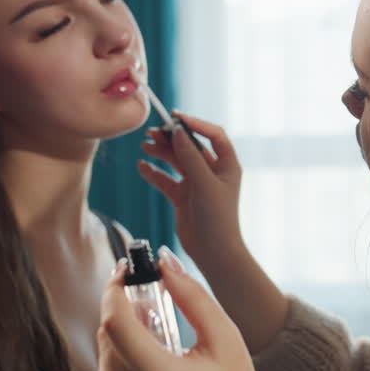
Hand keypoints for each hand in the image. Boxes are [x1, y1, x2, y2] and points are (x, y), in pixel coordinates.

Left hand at [96, 247, 269, 370]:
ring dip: (123, 343)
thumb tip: (163, 259)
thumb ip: (193, 295)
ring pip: (104, 361)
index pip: (116, 322)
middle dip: (124, 314)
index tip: (124, 271)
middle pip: (108, 339)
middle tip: (150, 305)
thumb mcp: (225, 339)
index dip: (115, 290)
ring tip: (158, 342)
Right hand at [137, 112, 245, 271]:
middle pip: (190, 146)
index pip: (213, 135)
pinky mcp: (182, 197)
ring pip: (176, 161)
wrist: (213, 252)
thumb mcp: (205, 184)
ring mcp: (196, 184)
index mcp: (227, 165)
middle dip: (172, 137)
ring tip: (145, 145)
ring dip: (161, 152)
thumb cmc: (218, 218)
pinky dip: (154, 172)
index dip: (195, 124)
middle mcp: (212, 172)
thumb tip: (178, 132)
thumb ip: (191, 157)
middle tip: (153, 132)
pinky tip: (142, 166)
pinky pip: (165, 180)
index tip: (175, 117)